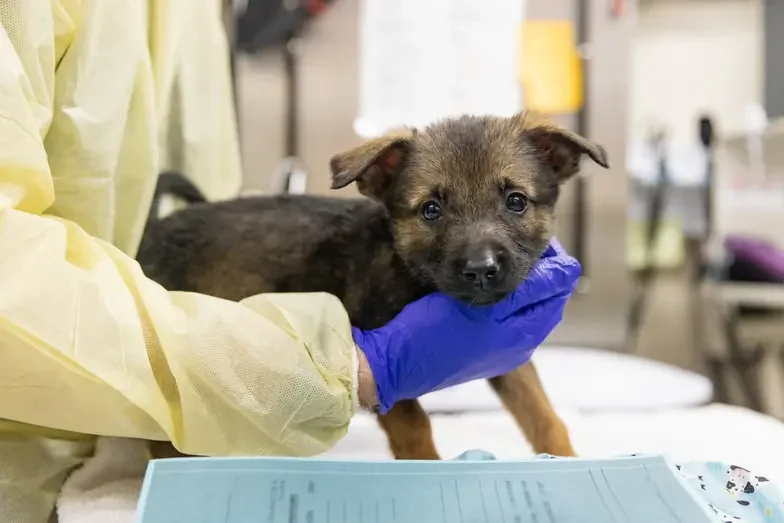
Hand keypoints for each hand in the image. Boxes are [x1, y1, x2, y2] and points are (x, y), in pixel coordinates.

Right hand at [354, 238, 580, 412]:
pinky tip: (486, 285)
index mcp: (525, 336)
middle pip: (546, 297)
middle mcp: (519, 346)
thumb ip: (529, 289)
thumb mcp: (484, 306)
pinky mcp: (482, 351)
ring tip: (503, 258)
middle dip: (539, 268)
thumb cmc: (435, 331)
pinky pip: (508, 318)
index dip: (552, 257)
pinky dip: (507, 297)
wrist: (394, 364)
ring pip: (527, 307)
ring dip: (523, 282)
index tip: (532, 234)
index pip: (559, 287)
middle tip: (516, 241)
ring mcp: (501, 351)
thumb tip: (569, 270)